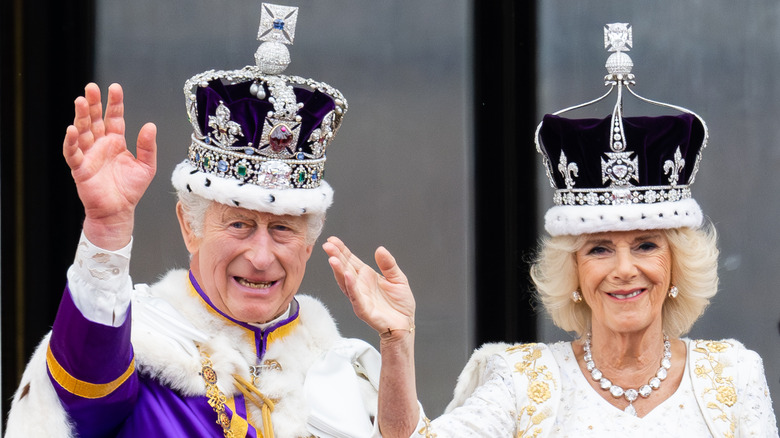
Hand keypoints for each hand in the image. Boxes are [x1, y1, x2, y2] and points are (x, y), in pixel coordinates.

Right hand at [62, 83, 156, 248]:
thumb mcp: (146, 167)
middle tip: (91, 87)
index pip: (114, 117)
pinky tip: (72, 129)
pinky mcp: (80, 168)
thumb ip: (147, 147)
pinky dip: (71, 141)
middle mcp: (101, 145)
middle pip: (94, 119)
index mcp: (116, 142)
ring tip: (80, 101)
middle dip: (93, 103)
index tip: (114, 88)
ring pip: (82, 131)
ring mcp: (89, 155)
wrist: (118, 211)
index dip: (114, 103)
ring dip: (80, 116)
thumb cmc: (130, 190)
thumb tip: (150, 125)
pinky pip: (73, 153)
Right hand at [323, 237, 415, 338]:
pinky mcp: (364, 310)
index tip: (332, 240)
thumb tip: (379, 249)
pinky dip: (351, 286)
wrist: (405, 324)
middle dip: (336, 257)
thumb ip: (388, 265)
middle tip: (327, 245)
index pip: (351, 261)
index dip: (342, 250)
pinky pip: (355, 297)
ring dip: (339, 271)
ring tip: (333, 259)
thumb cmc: (400, 304)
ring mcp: (360, 298)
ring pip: (346, 282)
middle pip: (345, 268)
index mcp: (367, 276)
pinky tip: (347, 275)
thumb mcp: (398, 278)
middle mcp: (360, 286)